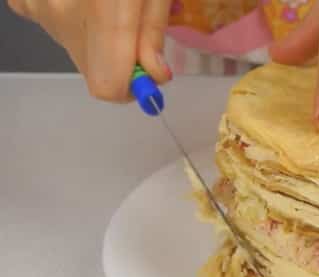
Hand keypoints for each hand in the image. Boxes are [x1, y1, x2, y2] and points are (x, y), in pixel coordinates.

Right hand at [8, 0, 171, 101]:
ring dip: (97, 37)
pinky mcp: (25, 1)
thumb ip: (153, 32)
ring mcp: (39, 8)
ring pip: (77, 48)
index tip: (148, 71)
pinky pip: (57, 26)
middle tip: (133, 25)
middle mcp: (63, 15)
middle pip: (95, 70)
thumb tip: (155, 76)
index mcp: (103, 12)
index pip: (109, 87)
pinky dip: (75, 19)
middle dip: (119, 59)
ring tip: (106, 2)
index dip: (132, 86)